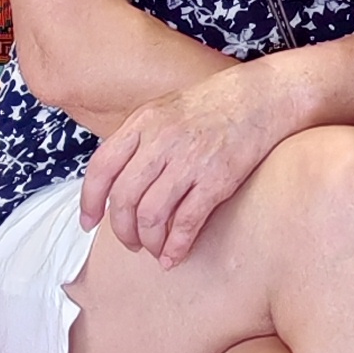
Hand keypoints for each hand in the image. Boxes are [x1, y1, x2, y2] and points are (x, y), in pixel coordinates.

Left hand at [80, 62, 300, 265]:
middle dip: (122, 230)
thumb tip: (120, 178)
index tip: (89, 222)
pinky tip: (174, 257)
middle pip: (123, 199)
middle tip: (129, 242)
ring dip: (148, 241)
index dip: (89, 201)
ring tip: (153, 249)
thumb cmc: (216, 104)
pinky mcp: (217, 180)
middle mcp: (161, 141)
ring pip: (151, 215)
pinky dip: (176, 246)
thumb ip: (141, 139)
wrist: (264, 96)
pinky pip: (186, 222)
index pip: (101, 168)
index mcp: (144, 122)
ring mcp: (189, 161)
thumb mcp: (167, 109)